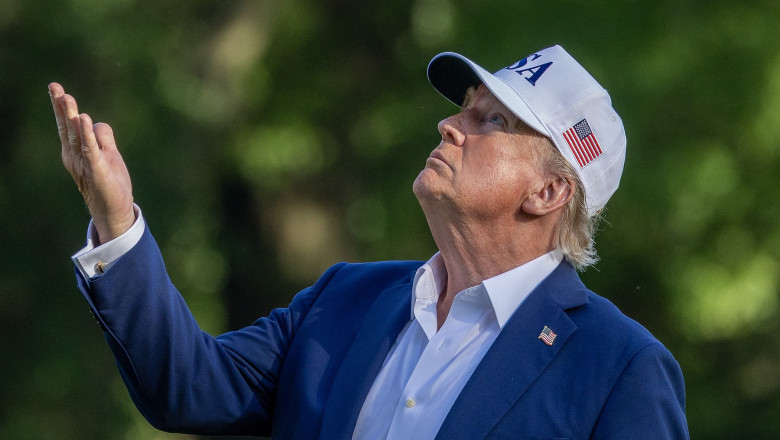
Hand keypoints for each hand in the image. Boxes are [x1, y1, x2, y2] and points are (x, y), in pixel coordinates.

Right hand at [49, 83, 134, 243]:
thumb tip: (97, 122)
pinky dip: (88, 135)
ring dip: (73, 117)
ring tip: (68, 99)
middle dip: (62, 108)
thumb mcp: (108, 155)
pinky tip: (85, 121)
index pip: (68, 126)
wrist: (114, 211)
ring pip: (77, 137)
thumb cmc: (110, 184)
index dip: (62, 108)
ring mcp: (85, 164)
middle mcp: (75, 157)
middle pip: (68, 128)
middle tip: (55, 88)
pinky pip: (91, 150)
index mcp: (76, 152)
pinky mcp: (98, 171)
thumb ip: (103, 139)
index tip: (55, 88)